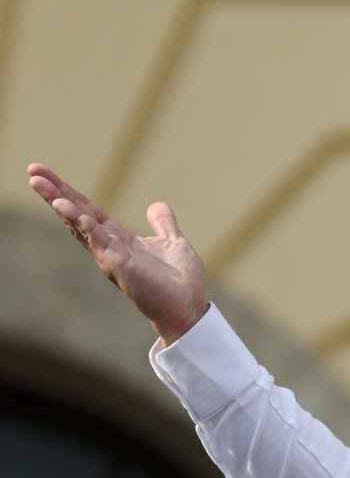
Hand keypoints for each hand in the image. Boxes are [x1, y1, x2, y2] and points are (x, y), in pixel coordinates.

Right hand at [25, 163, 209, 345]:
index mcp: (119, 240)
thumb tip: (156, 204)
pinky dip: (85, 225)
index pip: (88, 211)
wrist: (189, 307)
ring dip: (62, 205)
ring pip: (80, 225)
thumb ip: (163, 224)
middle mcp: (109, 247)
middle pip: (77, 214)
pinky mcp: (119, 266)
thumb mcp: (172, 242)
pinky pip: (98, 241)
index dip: (70, 193)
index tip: (46, 174)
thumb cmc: (179, 280)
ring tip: (41, 185)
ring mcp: (111, 257)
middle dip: (55, 192)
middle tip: (33, 170)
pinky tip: (71, 210)